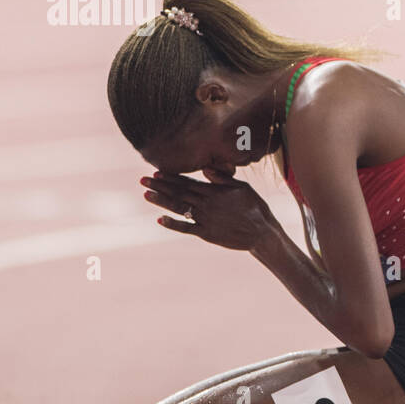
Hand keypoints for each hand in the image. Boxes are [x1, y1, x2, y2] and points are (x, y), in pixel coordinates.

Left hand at [140, 169, 275, 250]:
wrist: (261, 233)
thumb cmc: (255, 207)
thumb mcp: (242, 188)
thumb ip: (223, 179)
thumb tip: (206, 169)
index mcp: (214, 192)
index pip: (188, 182)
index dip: (171, 177)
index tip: (156, 172)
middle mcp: (206, 204)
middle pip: (178, 193)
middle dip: (160, 186)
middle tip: (143, 180)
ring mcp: (205, 219)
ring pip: (178, 208)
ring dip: (161, 201)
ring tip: (146, 194)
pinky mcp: (206, 234)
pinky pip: (186, 228)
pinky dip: (172, 224)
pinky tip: (159, 219)